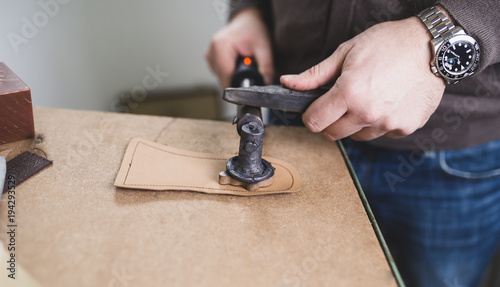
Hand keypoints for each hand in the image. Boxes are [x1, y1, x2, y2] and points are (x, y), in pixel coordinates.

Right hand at [205, 8, 273, 87]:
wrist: (247, 20)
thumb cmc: (253, 29)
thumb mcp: (264, 47)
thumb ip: (266, 67)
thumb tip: (266, 83)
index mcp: (221, 46)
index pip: (226, 75)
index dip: (238, 85)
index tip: (248, 86)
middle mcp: (211, 50)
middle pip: (222, 78)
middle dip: (237, 79)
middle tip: (249, 70)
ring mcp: (209, 55)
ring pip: (220, 77)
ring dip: (233, 76)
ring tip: (243, 64)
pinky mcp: (210, 58)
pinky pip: (219, 73)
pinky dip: (229, 72)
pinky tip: (236, 64)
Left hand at [280, 17, 445, 140]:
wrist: (433, 46)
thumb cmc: (389, 43)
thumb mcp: (346, 52)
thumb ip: (315, 74)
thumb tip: (288, 83)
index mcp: (348, 93)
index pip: (314, 122)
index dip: (310, 115)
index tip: (314, 108)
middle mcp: (367, 113)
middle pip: (332, 134)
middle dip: (329, 121)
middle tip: (339, 103)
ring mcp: (387, 124)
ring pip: (356, 136)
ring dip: (354, 123)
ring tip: (366, 98)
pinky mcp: (404, 128)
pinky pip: (381, 134)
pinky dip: (377, 123)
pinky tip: (385, 102)